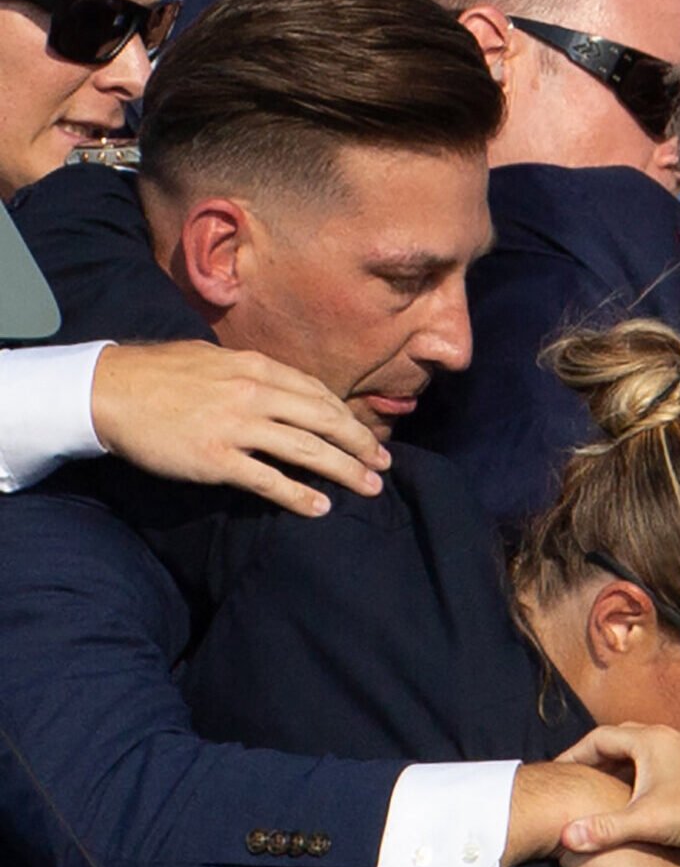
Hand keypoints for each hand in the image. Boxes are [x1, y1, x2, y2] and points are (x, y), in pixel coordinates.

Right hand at [90, 341, 386, 516]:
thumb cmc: (160, 374)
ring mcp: (237, 427)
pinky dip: (299, 496)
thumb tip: (287, 390)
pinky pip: (268, 480)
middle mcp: (255, 394)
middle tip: (384, 464)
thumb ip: (255, 373)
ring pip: (307, 450)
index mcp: (257, 368)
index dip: (349, 418)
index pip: (318, 394)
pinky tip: (321, 508)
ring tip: (370, 487)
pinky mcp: (216, 459)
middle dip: (361, 444)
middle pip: (325, 421)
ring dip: (345, 471)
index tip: (367, 435)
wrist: (108, 391)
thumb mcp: (216, 358)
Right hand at [556, 723, 679, 853]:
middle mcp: (670, 736)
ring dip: (621, 761)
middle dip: (596, 754)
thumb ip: (604, 828)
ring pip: (644, 746)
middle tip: (576, 771)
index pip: (600, 737)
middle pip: (621, 737)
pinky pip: (661, 757)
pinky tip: (639, 791)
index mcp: (651, 741)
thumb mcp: (645, 820)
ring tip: (603, 781)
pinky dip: (642, 768)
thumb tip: (568, 835)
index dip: (574, 752)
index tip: (558, 767)